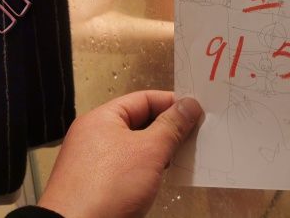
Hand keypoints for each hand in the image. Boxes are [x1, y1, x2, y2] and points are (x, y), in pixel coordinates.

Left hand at [37, 90, 202, 217]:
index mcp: (101, 118)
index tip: (194, 111)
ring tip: (181, 158)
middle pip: (140, 123)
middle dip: (168, 130)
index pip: (144, 99)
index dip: (171, 103)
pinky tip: (162, 178)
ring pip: (135, 148)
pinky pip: (129, 169)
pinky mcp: (98, 186)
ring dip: (159, 152)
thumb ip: (172, 126)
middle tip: (193, 135)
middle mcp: (95, 137)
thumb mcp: (149, 151)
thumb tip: (188, 106)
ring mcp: (95, 163)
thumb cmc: (103, 190)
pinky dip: (147, 170)